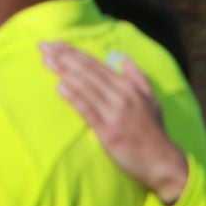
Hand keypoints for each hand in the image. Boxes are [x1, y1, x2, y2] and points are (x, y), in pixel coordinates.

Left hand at [40, 41, 188, 204]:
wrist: (163, 162)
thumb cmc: (154, 132)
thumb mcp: (152, 100)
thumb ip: (138, 77)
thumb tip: (123, 57)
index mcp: (129, 88)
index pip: (97, 65)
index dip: (75, 53)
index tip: (56, 43)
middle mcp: (122, 97)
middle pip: (88, 72)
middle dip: (64, 57)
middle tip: (43, 46)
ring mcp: (115, 114)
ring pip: (86, 88)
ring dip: (65, 72)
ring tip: (46, 60)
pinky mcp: (109, 132)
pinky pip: (89, 111)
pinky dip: (75, 98)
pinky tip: (60, 87)